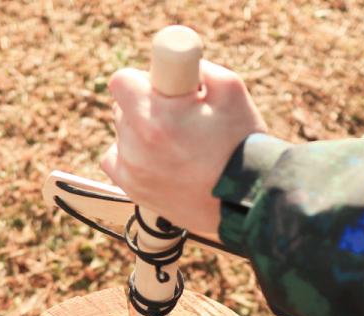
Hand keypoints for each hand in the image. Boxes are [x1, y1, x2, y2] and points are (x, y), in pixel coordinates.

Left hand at [101, 60, 266, 235]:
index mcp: (154, 117)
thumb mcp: (230, 88)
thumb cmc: (242, 145)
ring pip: (122, 136)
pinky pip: (116, 162)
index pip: (121, 82)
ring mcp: (133, 172)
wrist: (247, 201)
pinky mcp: (135, 192)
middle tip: (178, 121)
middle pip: (121, 109)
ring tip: (175, 147)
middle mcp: (136, 146)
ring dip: (140, 134)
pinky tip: (156, 160)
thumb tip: (178, 67)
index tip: (165, 92)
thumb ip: (196, 67)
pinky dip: (131, 157)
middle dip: (145, 107)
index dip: (144, 82)